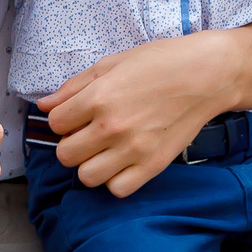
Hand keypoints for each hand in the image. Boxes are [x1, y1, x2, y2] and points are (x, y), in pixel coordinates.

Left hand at [34, 34, 233, 196]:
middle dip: (72, 144)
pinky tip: (123, 162)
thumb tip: (44, 106)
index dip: (63, 119)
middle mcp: (112, 127)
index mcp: (98, 97)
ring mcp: (133, 149)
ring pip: (87, 177)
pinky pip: (118, 189)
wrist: (207, 75)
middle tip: (89, 134)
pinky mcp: (153, 165)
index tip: (76, 116)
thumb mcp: (112, 63)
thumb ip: (74, 87)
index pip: (55, 124)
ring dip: (91, 165)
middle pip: (66, 155)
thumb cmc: (161, 62)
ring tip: (105, 150)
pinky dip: (116, 180)